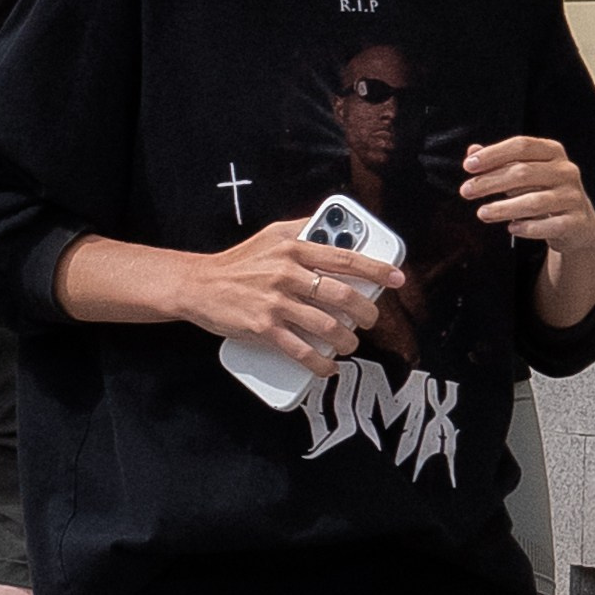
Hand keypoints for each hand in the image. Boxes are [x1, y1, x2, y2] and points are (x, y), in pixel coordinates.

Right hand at [174, 218, 393, 375]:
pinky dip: (321, 363)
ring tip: (349, 344)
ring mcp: (275, 302)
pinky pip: (302, 350)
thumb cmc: (238, 262)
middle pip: (343, 296)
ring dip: (347, 340)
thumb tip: (337, 228)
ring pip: (327, 326)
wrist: (198, 285)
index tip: (396, 279)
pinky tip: (328, 366)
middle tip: (370, 319)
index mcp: (294, 248)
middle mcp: (287, 273)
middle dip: (366, 312)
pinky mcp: (263, 328)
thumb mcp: (272, 235)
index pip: (345, 257)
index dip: (376, 269)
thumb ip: (304, 229)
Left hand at [460, 135, 594, 262]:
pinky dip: (528, 228)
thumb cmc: (543, 192)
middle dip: (490, 182)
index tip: (468, 166)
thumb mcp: (523, 173)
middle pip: (523, 172)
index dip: (493, 154)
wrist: (577, 224)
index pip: (521, 145)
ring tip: (482, 213)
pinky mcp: (576, 221)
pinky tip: (511, 228)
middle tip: (465, 191)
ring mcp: (573, 196)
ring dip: (504, 208)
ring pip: (535, 201)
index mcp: (552, 152)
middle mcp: (566, 171)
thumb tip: (472, 151)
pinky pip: (550, 225)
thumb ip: (499, 162)